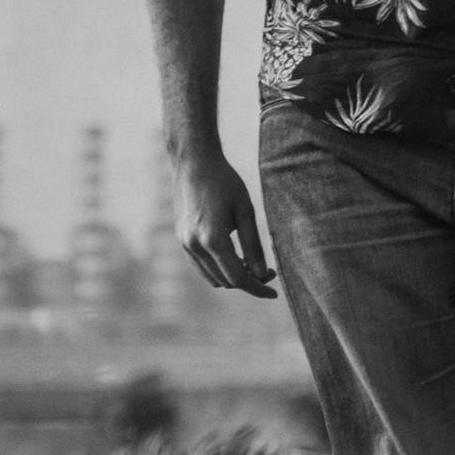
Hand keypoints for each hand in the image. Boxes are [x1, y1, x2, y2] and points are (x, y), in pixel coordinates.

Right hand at [170, 149, 277, 297]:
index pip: (238, 278)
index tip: (274, 293)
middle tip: (268, 271)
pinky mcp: (181, 239)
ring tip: (252, 264)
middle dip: (248, 282)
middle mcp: (194, 246)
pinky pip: (201, 266)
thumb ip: (253, 245)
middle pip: (225, 281)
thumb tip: (262, 273)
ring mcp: (185, 244)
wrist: (193, 162)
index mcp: (212, 239)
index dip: (258, 288)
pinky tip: (234, 257)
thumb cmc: (224, 182)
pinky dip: (219, 269)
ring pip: (212, 277)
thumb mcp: (245, 211)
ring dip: (232, 277)